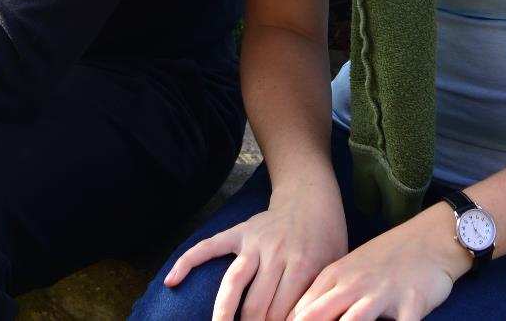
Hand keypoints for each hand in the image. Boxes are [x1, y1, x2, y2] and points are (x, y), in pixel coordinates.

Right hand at [164, 181, 346, 320]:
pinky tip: (171, 281)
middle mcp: (276, 255)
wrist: (311, 196)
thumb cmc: (327, 237)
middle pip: (258, 306)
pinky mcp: (238, 232)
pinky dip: (188, 263)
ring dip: (223, 314)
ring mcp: (254, 243)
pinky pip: (209, 248)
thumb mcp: (334, 266)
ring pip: (233, 284)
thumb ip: (318, 297)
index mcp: (304, 266)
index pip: (284, 314)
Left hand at [291, 207, 469, 320]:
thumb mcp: (350, 271)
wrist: (432, 238)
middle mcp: (354, 285)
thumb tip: (295, 317)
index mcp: (334, 278)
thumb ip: (324, 295)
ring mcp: (381, 294)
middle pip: (316, 317)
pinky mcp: (410, 305)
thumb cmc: (388, 259)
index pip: (300, 311)